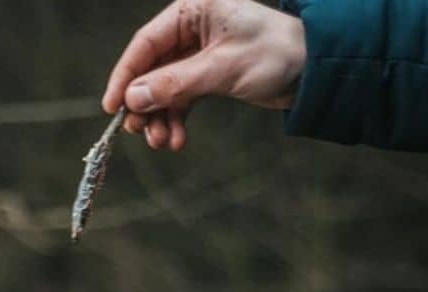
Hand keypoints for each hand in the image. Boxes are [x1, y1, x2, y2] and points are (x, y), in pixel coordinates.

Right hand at [102, 0, 306, 150]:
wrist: (314, 70)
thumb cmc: (275, 54)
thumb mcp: (221, 69)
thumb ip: (175, 84)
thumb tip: (133, 99)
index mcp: (192, 10)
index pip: (146, 44)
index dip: (125, 76)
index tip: (112, 108)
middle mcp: (191, 29)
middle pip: (151, 70)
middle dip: (146, 106)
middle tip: (142, 133)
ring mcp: (197, 54)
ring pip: (163, 90)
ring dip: (160, 119)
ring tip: (164, 143)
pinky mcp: (207, 76)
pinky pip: (181, 99)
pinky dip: (177, 120)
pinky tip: (178, 140)